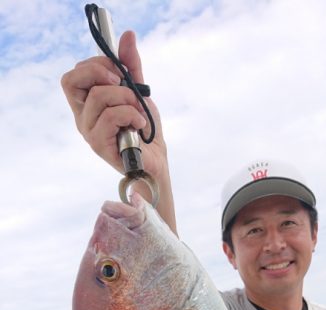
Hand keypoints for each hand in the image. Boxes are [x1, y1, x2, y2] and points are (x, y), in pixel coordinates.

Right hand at [61, 31, 166, 180]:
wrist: (155, 160)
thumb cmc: (143, 130)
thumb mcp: (138, 92)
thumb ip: (130, 66)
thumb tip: (127, 35)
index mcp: (86, 104)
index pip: (72, 75)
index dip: (95, 64)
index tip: (119, 71)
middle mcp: (82, 117)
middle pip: (74, 80)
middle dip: (104, 72)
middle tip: (125, 84)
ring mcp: (88, 132)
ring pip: (99, 96)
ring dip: (127, 98)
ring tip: (139, 111)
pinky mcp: (99, 145)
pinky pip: (111, 116)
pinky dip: (131, 115)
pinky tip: (139, 125)